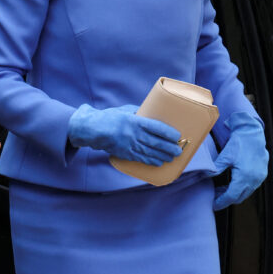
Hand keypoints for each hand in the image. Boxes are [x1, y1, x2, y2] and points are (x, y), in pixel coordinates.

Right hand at [67, 104, 181, 164]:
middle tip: (179, 150)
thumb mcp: (126, 111)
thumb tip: (154, 114)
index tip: (177, 136)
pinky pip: (140, 158)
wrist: (93, 130)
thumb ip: (140, 113)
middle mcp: (133, 134)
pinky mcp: (125, 153)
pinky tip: (159, 162)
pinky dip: (151, 161)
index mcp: (134, 121)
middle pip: (155, 142)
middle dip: (168, 147)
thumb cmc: (111, 117)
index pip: (155, 127)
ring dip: (162, 155)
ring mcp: (129, 145)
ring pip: (149, 152)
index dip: (167, 133)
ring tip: (173, 157)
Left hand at [212, 112, 267, 210]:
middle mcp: (254, 180)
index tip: (213, 205)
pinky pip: (251, 186)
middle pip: (239, 197)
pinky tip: (233, 183)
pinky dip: (241, 188)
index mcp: (244, 177)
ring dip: (234, 194)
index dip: (221, 202)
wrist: (252, 132)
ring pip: (246, 193)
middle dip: (226, 199)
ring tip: (221, 190)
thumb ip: (216, 169)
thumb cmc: (239, 143)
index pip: (231, 196)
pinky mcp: (262, 174)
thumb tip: (204, 177)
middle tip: (215, 197)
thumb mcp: (225, 156)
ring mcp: (259, 177)